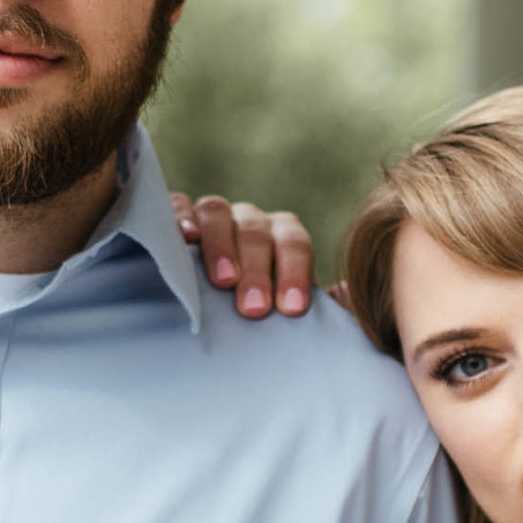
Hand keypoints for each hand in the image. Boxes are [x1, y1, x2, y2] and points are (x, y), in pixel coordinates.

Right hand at [167, 191, 316, 317]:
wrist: (221, 306)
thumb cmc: (263, 317)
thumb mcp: (289, 313)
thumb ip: (322, 309)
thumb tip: (346, 299)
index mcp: (283, 237)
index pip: (294, 244)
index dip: (294, 273)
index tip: (291, 309)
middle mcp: (250, 221)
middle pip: (257, 231)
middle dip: (258, 270)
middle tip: (255, 309)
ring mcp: (214, 215)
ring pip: (218, 213)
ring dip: (221, 246)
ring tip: (223, 282)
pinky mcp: (177, 216)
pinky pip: (178, 206)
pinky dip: (179, 217)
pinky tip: (184, 238)